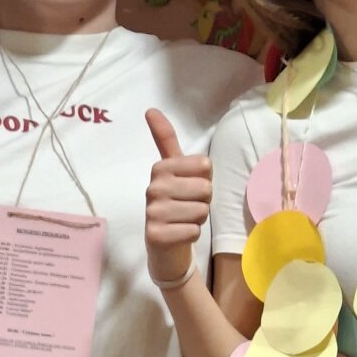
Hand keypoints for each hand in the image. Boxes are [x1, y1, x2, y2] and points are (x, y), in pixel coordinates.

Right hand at [144, 109, 211, 285]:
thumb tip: (150, 109)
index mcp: (160, 167)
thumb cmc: (177, 204)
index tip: (190, 187)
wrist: (166, 247)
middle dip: (204, 201)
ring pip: (201, 210)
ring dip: (198, 219)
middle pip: (205, 188)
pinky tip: (179, 235)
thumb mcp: (175, 171)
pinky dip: (192, 234)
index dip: (206, 179)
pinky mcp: (155, 234)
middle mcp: (153, 187)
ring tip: (183, 221)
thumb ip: (166, 140)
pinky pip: (193, 230)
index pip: (204, 164)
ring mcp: (152, 211)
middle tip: (187, 208)